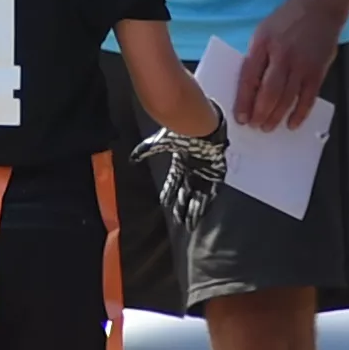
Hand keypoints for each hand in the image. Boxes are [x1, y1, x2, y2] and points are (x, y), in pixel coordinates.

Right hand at [130, 103, 228, 228]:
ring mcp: (205, 172)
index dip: (169, 194)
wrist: (203, 126)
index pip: (173, 182)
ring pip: (199, 195)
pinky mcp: (216, 172)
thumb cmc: (183, 133)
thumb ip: (147, 151)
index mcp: (180, 162)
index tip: (165, 205)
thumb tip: (132, 158)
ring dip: (194, 209)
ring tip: (190, 224)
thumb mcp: (161, 143)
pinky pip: (213, 191)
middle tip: (179, 222)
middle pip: (186, 192)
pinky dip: (208, 202)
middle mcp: (192, 169)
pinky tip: (204, 212)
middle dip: (182, 207)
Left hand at [235, 0, 342, 130]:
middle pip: (269, 92)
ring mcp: (302, 64)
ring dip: (276, 116)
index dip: (244, 100)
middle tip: (255, 126)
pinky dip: (300, 113)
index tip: (240, 117)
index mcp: (262, 43)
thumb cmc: (286, 21)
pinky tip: (292, 124)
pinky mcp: (318, 71)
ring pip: (287, 98)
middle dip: (260, 113)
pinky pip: (308, 98)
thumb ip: (256, 58)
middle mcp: (282, 55)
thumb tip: (247, 89)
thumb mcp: (262, 32)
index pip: (249, 77)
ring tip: (268, 127)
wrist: (319, 7)